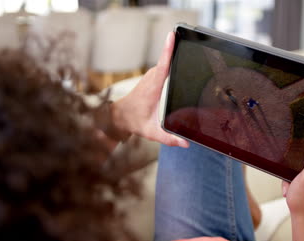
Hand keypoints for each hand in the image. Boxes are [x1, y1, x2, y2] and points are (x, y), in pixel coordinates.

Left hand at [111, 32, 188, 147]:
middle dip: (174, 46)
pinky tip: (177, 53)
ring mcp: (150, 76)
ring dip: (172, 50)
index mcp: (152, 89)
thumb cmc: (134, 121)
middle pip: (165, 59)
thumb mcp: (151, 133)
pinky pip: (163, 63)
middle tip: (185, 35)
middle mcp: (151, 79)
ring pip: (163, 60)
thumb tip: (185, 143)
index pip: (162, 66)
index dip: (167, 51)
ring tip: (183, 40)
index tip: (171, 37)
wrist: (119, 116)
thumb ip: (169, 138)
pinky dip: (169, 57)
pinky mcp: (152, 76)